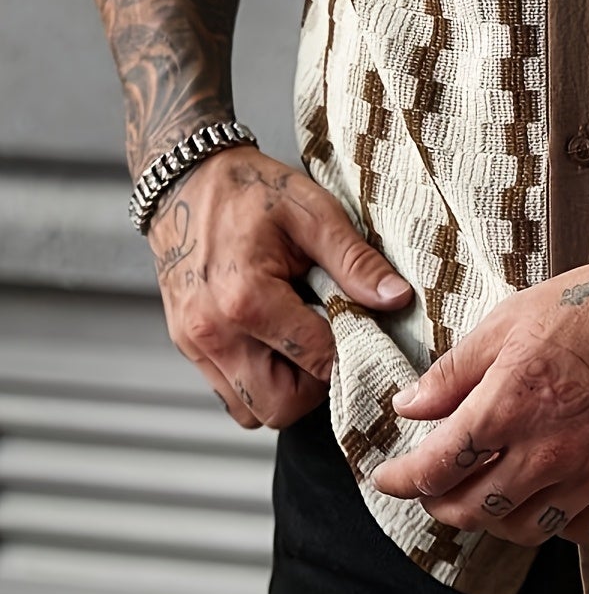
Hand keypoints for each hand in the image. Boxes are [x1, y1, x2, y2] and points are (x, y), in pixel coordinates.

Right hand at [146, 144, 412, 428]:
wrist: (187, 182)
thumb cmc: (250, 192)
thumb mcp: (314, 213)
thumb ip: (355, 261)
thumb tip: (395, 298)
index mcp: (247, 298)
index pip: (317, 360)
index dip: (350, 349)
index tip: (364, 329)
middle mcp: (214, 332)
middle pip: (281, 406)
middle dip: (317, 385)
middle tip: (332, 341)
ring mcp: (195, 345)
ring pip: (252, 411)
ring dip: (286, 389)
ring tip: (302, 341)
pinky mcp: (188, 348)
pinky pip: (230, 395)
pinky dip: (258, 382)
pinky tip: (275, 341)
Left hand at [370, 238, 588, 546]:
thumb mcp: (515, 317)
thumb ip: (456, 369)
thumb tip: (409, 406)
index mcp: (512, 401)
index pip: (438, 465)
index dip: (403, 480)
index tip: (388, 480)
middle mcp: (549, 449)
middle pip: (475, 510)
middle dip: (442, 507)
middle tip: (433, 494)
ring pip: (526, 530)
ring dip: (494, 522)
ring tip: (487, 500)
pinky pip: (581, 531)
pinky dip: (555, 526)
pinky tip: (547, 502)